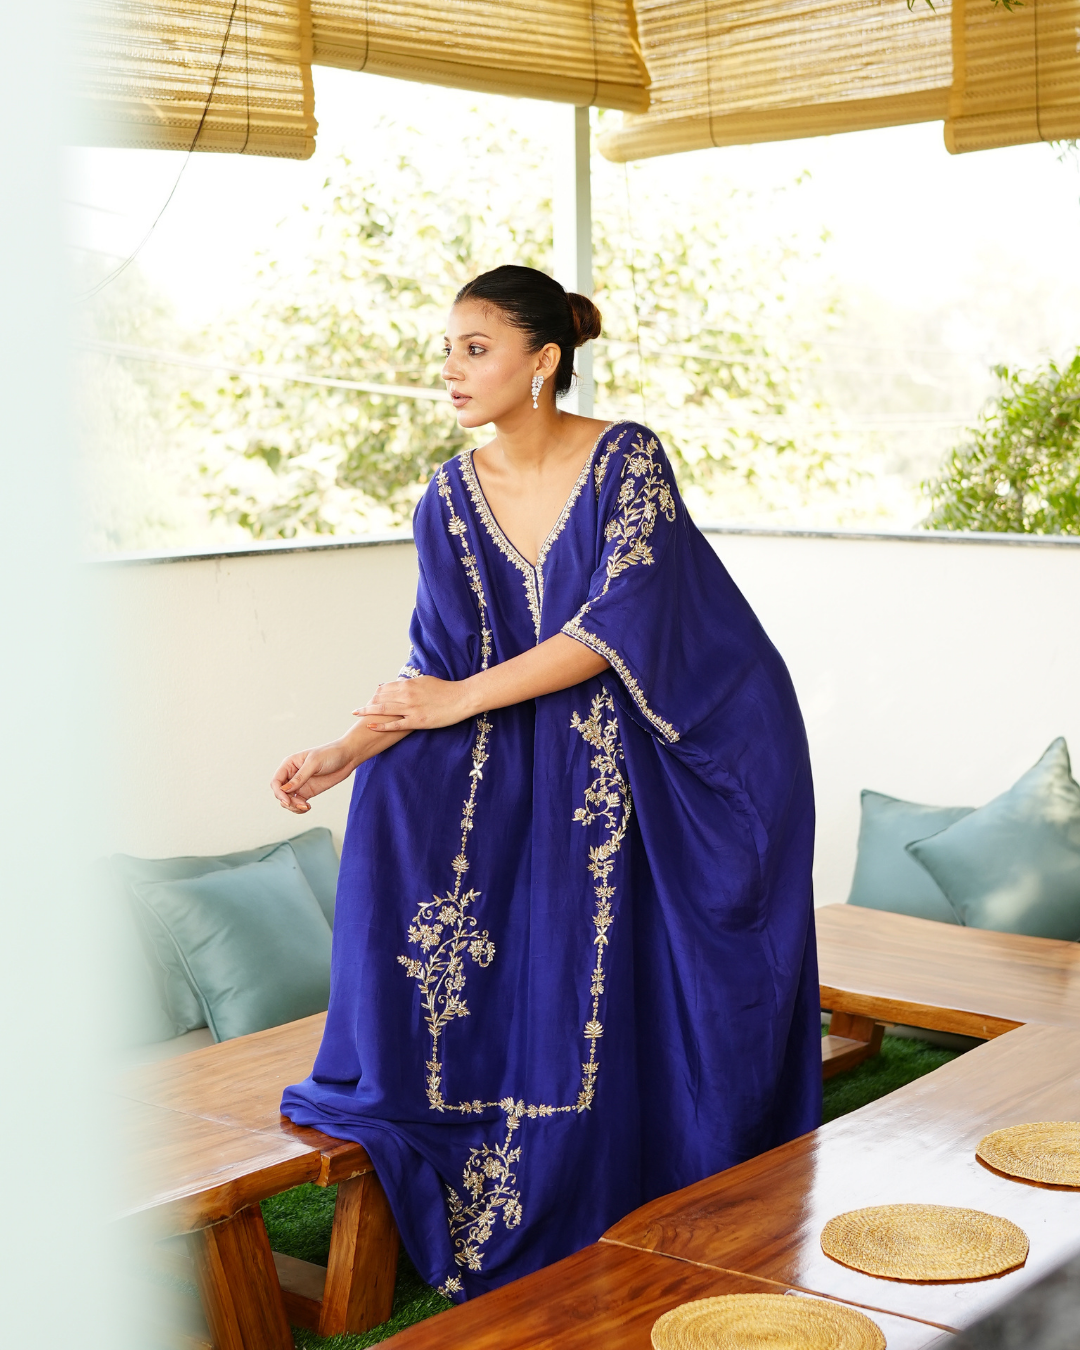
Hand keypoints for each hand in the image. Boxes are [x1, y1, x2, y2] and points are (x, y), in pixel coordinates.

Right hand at [271, 739, 357, 813]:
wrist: (347, 757)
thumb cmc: (330, 754)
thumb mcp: (314, 763)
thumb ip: (300, 777)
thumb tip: (285, 789)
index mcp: (289, 764)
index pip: (276, 782)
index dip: (279, 793)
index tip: (287, 801)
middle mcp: (292, 775)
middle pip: (280, 793)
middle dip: (287, 802)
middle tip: (301, 805)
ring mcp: (299, 784)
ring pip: (288, 800)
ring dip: (293, 807)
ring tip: (306, 807)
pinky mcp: (308, 791)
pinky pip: (297, 803)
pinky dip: (299, 808)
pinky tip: (308, 807)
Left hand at [354, 675, 474, 731]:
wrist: (461, 698)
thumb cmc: (446, 689)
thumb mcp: (426, 681)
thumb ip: (411, 683)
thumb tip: (401, 682)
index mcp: (409, 684)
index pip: (386, 688)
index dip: (376, 694)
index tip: (369, 698)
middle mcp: (407, 695)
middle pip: (381, 698)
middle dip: (368, 703)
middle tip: (357, 709)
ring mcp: (411, 709)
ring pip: (384, 710)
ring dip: (368, 711)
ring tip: (357, 714)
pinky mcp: (416, 721)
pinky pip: (395, 724)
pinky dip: (381, 725)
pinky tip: (370, 726)